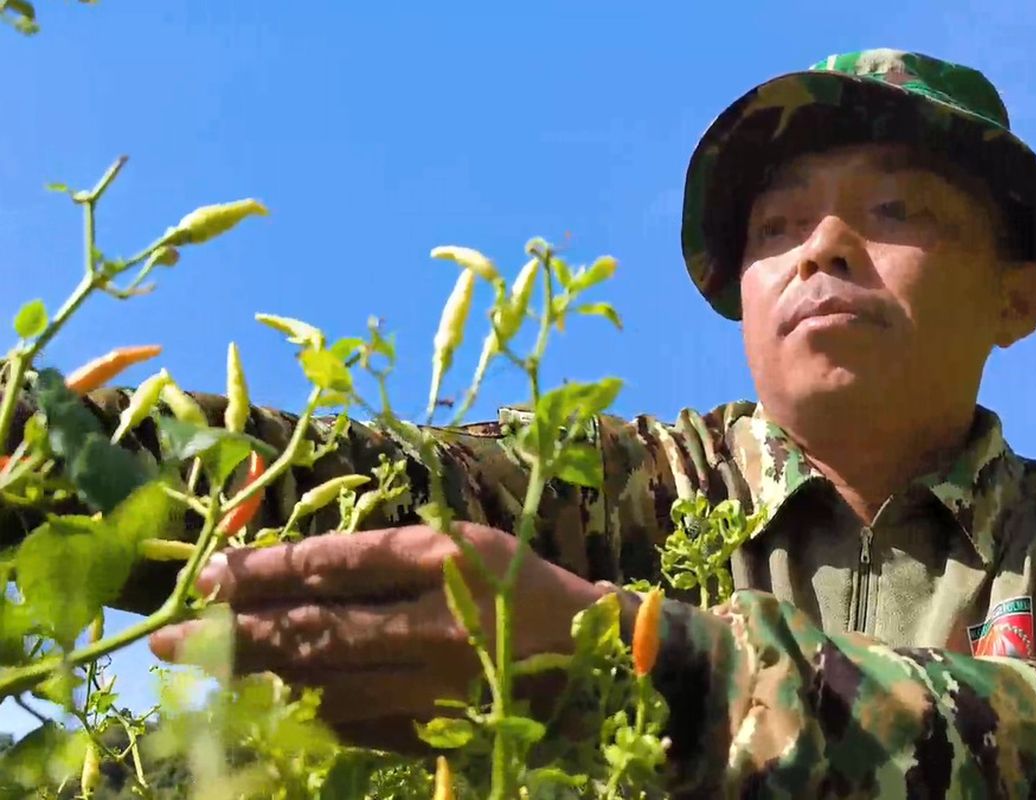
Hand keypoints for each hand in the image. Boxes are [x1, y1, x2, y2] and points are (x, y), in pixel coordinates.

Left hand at [148, 522, 606, 750]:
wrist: (591, 653)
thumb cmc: (520, 582)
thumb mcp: (459, 543)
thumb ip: (383, 556)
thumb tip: (293, 573)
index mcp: (441, 560)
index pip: (331, 566)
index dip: (262, 572)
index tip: (207, 576)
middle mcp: (432, 623)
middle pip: (314, 631)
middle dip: (234, 632)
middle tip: (168, 639)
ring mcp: (432, 685)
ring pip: (324, 684)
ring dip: (256, 677)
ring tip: (202, 672)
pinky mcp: (435, 729)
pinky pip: (353, 723)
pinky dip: (304, 711)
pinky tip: (268, 702)